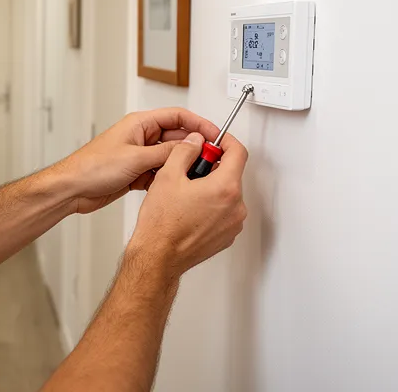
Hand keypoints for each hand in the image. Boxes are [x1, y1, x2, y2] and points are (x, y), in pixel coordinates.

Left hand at [51, 108, 221, 213]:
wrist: (73, 189)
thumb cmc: (92, 167)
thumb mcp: (135, 158)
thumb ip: (166, 152)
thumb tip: (190, 145)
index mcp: (140, 124)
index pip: (177, 116)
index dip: (199, 124)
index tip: (214, 135)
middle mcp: (141, 137)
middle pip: (176, 136)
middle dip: (193, 147)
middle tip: (208, 158)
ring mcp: (139, 155)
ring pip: (170, 157)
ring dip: (180, 165)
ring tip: (194, 174)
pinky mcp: (136, 172)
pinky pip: (160, 172)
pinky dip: (168, 178)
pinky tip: (173, 185)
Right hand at [127, 131, 248, 276]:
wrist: (158, 256)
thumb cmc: (162, 224)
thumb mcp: (168, 175)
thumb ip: (186, 151)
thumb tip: (195, 142)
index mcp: (225, 188)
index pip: (238, 152)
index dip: (225, 141)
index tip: (215, 141)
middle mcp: (236, 207)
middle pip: (232, 174)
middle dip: (213, 167)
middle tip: (189, 169)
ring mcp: (233, 224)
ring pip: (227, 194)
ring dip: (212, 188)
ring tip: (186, 194)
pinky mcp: (226, 236)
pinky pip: (224, 213)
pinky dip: (212, 206)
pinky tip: (190, 210)